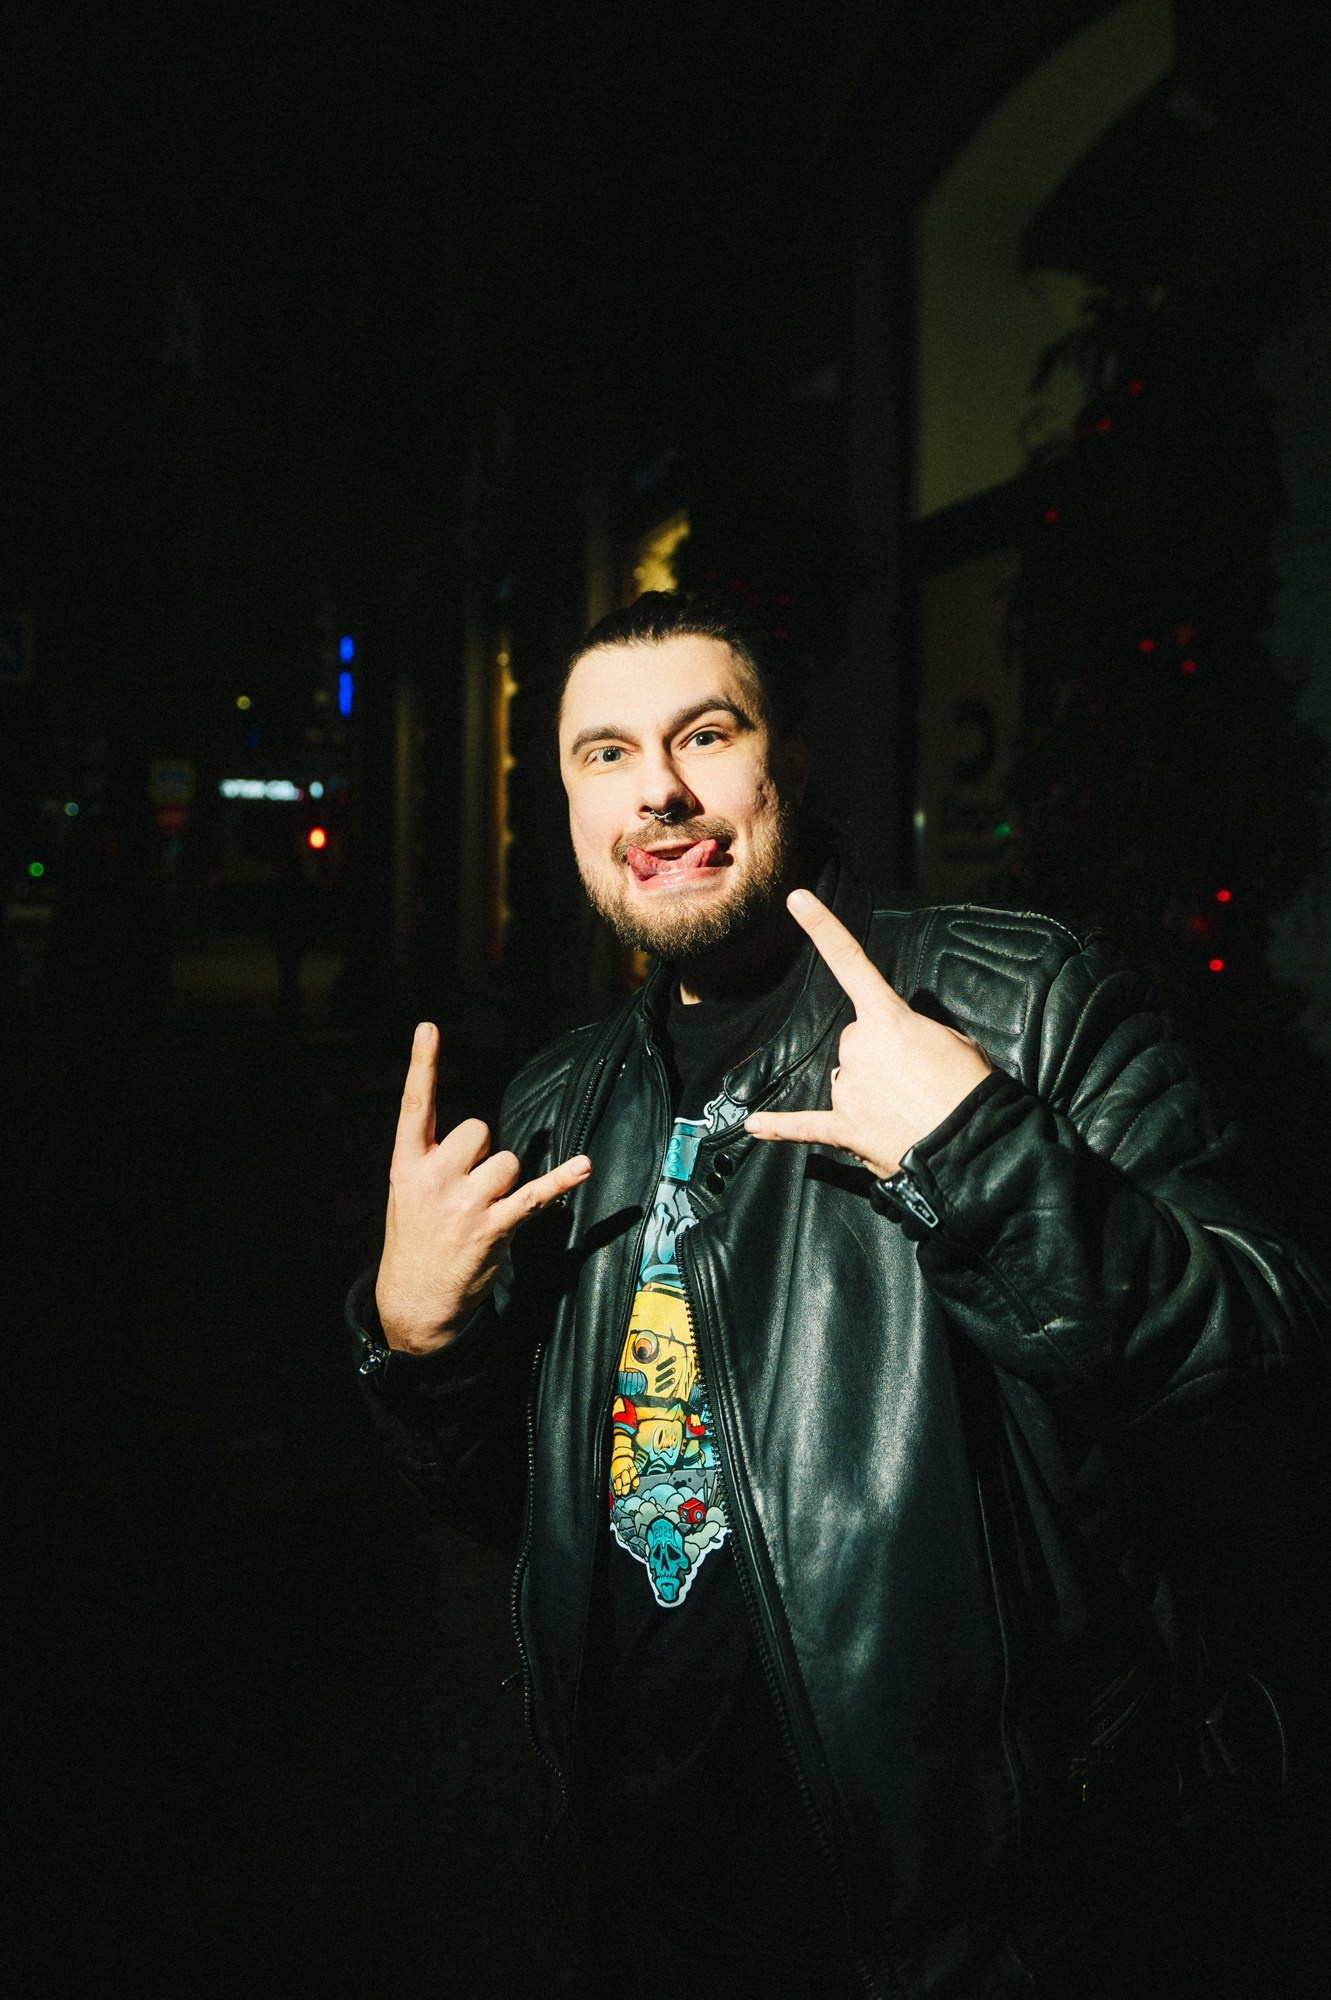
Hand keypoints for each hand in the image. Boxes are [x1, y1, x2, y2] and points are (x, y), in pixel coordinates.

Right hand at [375, 1022, 591, 1353]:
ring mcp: (463, 1203)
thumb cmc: (417, 1239)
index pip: (414, 1105)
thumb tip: (485, 1139)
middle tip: (467, 1190)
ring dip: (504, 1183)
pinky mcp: (492, 1227)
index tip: (429, 1028)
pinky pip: (534, 1194)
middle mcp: (433, 1177)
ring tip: (483, 1211)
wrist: (414, 1299)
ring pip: (508, 1160)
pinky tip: (583, 1166)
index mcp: (406, 1164)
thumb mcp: (408, 1193)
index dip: (422, 1065)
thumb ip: (437, 1159)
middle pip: (480, 1130)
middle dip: (484, 1153)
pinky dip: (562, 1180)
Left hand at [743, 890, 991, 1179]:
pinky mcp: (844, 1128)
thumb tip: (897, 1049)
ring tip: (908, 1112)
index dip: (823, 927)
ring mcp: (846, 1088)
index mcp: (886, 1018)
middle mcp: (856, 1047)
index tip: (797, 900)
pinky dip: (781, 1128)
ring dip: (872, 1093)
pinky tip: (756, 1126)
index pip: (850, 962)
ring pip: (846, 1081)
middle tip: (918, 1080)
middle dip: (881, 1058)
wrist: (973, 1142)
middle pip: (856, 1042)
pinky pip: (805, 1126)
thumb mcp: (952, 1041)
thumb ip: (914, 1033)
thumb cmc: (970, 1089)